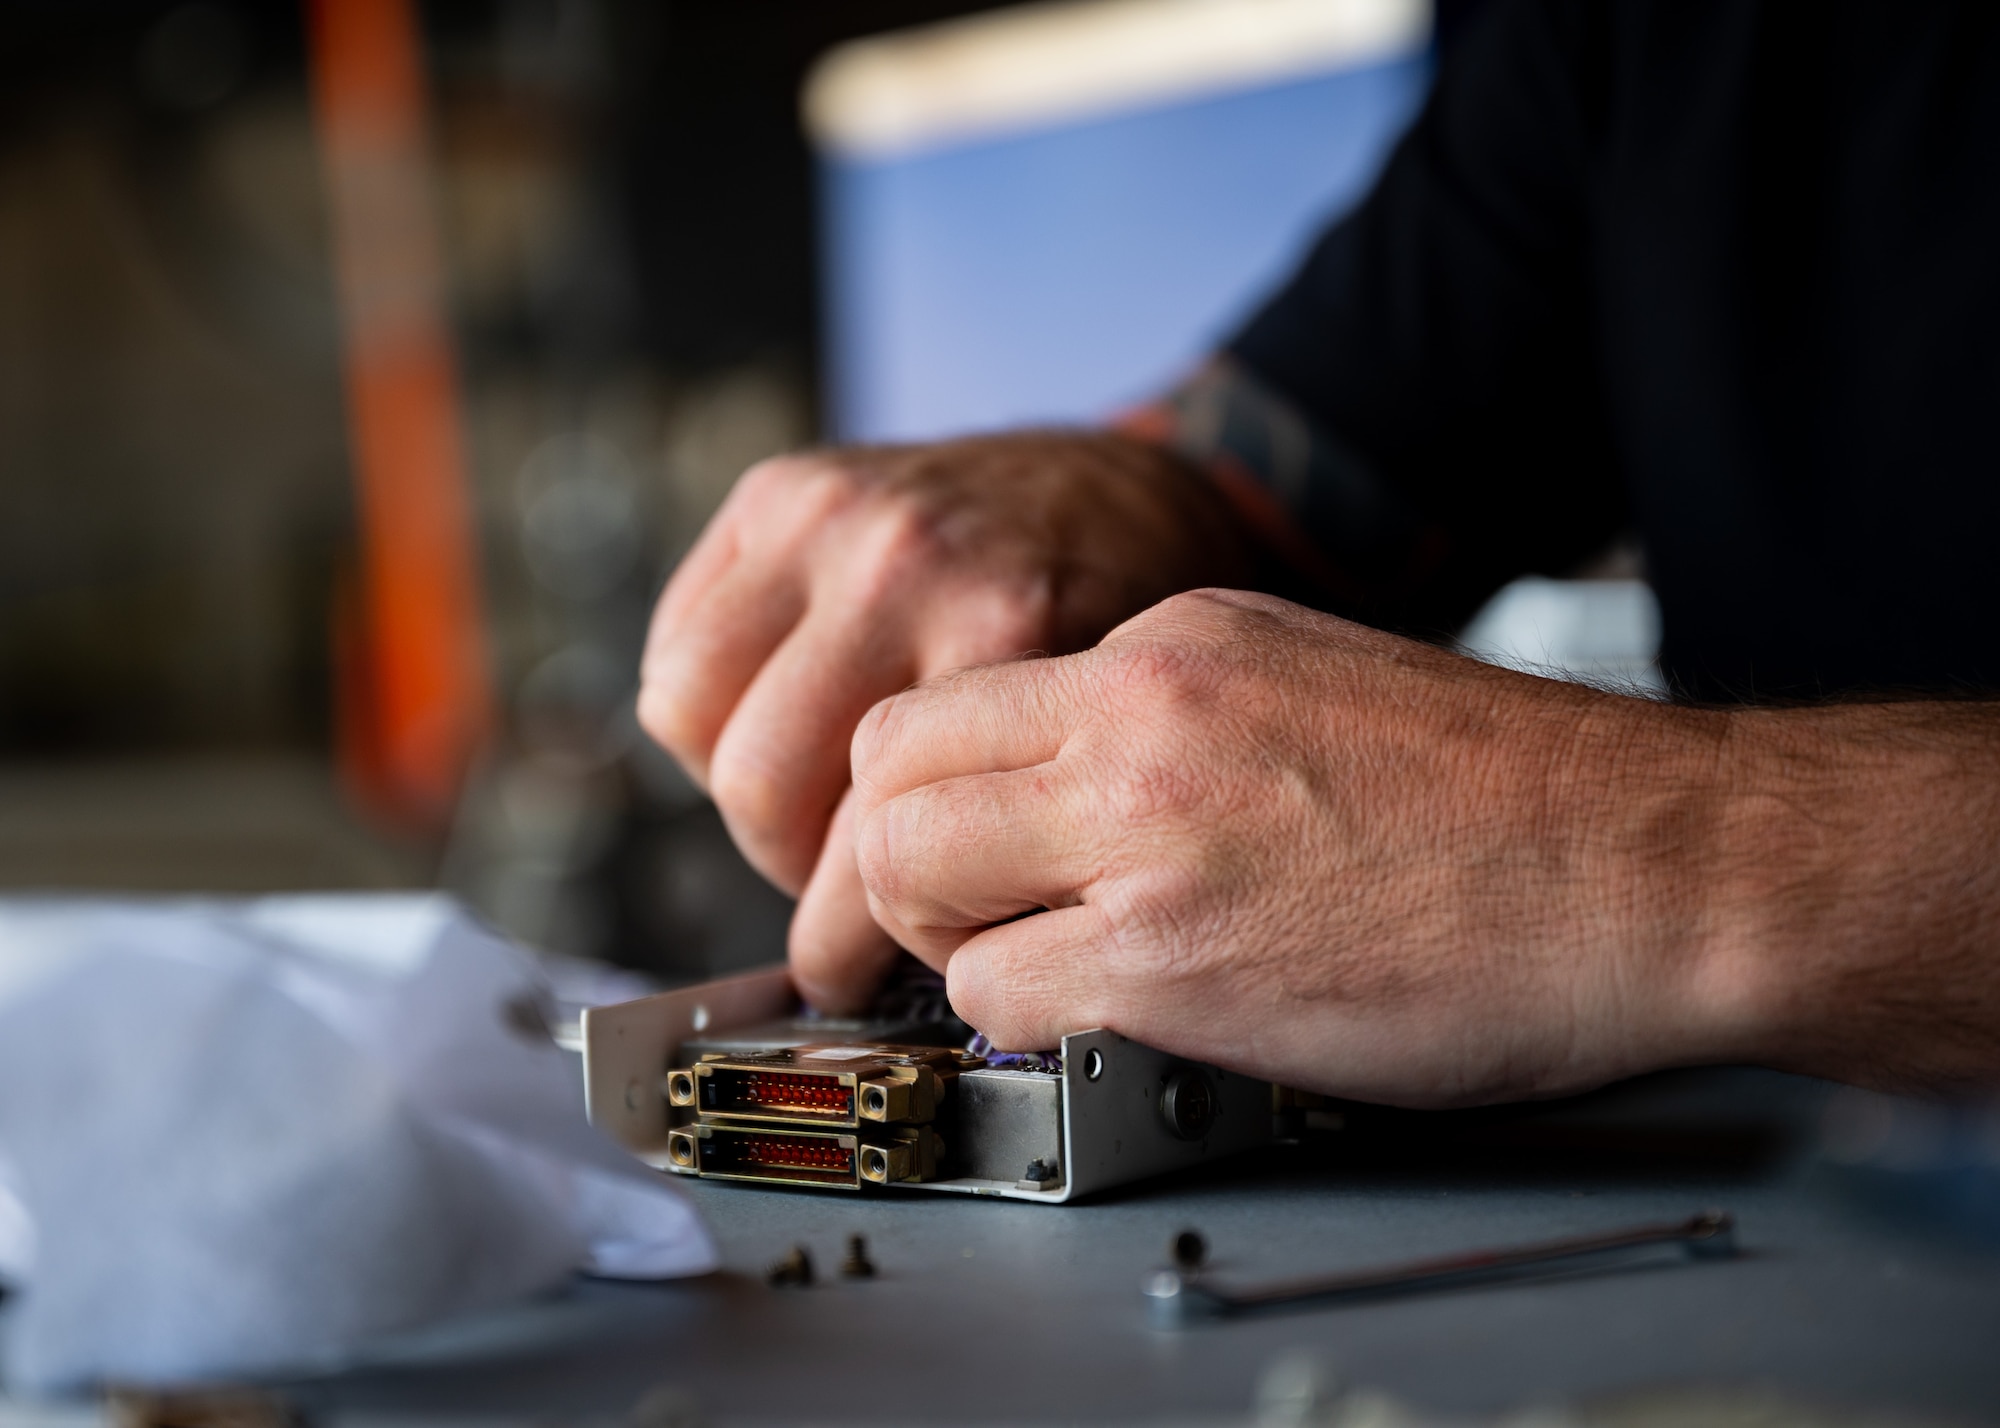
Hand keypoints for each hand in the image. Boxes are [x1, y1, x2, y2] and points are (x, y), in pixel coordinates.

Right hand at [637, 433, 1248, 1011]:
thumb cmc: (1122, 616)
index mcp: (999, 629)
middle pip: (758, 790)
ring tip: (802, 807)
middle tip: (833, 883)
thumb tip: (947, 956)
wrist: (1133, 487)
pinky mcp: (782, 490)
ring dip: (737, 789)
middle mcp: (905, 566)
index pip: (867, 837)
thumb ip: (1022, 815)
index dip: (840, 940)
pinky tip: (775, 727)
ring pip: (696, 717)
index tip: (842, 973)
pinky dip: (706, 709)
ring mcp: (833, 519)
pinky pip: (681, 641)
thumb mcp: (1107, 723)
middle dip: (788, 867)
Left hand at [849, 588, 1756, 1106]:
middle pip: (889, 774)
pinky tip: (1097, 1016)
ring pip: (907, 876)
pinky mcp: (1174, 960)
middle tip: (956, 916)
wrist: (1654, 863)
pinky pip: (994, 993)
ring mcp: (1150, 832)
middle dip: (897, 860)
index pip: (943, 703)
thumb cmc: (1515, 795)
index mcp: (1172, 641)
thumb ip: (1170, 720)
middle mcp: (1141, 715)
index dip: (923, 793)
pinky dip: (1017, 1018)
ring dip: (942, 939)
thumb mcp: (1310, 678)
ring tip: (1022, 965)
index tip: (959, 850)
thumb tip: (1067, 794)